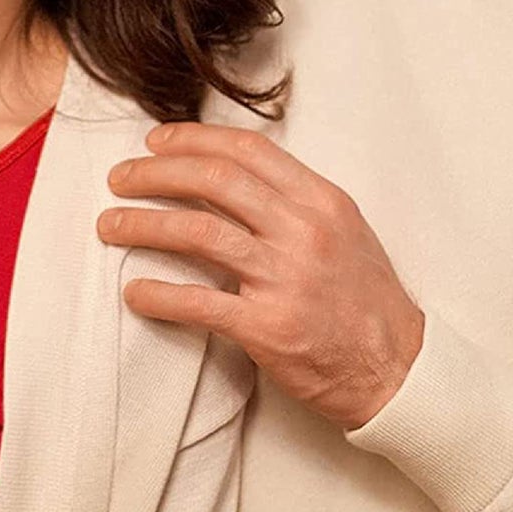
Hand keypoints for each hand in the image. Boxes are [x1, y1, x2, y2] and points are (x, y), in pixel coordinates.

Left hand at [97, 122, 424, 430]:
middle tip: (119, 179)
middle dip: (154, 174)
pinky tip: (135, 291)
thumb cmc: (367, 299)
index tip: (155, 142)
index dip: (192, 139)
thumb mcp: (342, 229)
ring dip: (142, 224)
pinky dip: (159, 294)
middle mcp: (302, 231)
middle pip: (212, 181)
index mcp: (319, 201)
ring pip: (197, 233)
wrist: (402, 372)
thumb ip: (291, 197)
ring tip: (110, 225)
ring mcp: (285, 279)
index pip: (245, 150)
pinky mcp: (269, 328)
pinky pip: (199, 303)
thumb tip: (225, 170)